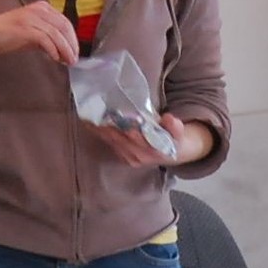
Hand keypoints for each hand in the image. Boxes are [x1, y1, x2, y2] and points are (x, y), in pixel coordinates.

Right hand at [0, 1, 78, 65]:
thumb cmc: (7, 34)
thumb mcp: (31, 33)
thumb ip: (47, 37)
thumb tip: (62, 50)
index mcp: (42, 8)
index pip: (65, 22)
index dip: (73, 38)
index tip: (75, 51)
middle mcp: (38, 10)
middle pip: (64, 27)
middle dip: (72, 45)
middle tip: (74, 59)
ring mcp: (31, 18)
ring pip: (57, 34)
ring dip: (65, 50)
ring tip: (68, 61)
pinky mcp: (25, 28)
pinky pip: (46, 39)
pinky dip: (53, 50)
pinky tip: (56, 58)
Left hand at [84, 112, 201, 167]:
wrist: (176, 155)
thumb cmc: (176, 139)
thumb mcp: (180, 132)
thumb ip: (175, 126)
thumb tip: (170, 119)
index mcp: (151, 150)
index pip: (132, 134)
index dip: (120, 123)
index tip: (109, 112)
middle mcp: (138, 156)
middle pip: (117, 138)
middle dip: (104, 124)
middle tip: (92, 108)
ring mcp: (130, 158)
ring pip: (111, 141)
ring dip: (99, 129)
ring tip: (87, 115)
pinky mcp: (124, 158)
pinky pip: (110, 145)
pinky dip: (101, 134)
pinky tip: (92, 124)